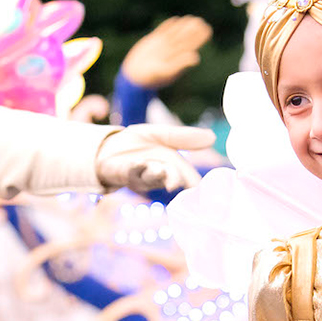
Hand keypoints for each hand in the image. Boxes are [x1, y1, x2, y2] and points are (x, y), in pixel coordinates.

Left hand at [97, 125, 215, 191]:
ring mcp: (142, 177)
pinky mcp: (125, 174)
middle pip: (171, 178)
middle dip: (175, 178)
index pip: (188, 176)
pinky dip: (136, 167)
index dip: (195, 182)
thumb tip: (212, 137)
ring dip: (156, 174)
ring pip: (152, 178)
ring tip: (160, 169)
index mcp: (172, 166)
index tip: (203, 186)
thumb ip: (183, 137)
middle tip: (179, 180)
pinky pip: (132, 172)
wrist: (109, 146)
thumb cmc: (137, 144)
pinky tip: (140, 162)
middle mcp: (159, 175)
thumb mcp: (162, 134)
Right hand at [122, 15, 213, 89]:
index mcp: (178, 58)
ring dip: (182, 26)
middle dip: (192, 30)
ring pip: (175, 33)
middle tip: (199, 21)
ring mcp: (162, 45)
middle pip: (185, 38)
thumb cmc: (150, 78)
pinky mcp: (152, 42)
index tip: (206, 29)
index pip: (191, 45)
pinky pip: (162, 32)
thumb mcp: (166, 71)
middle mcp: (172, 51)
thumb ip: (181, 64)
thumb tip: (196, 57)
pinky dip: (167, 25)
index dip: (199, 38)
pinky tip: (174, 20)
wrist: (134, 77)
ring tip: (189, 18)